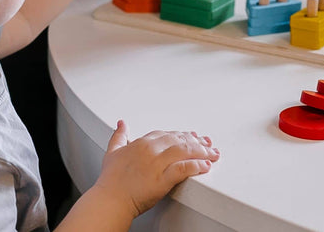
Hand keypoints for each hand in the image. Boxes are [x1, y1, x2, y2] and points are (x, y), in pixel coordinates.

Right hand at [92, 121, 219, 219]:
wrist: (110, 200)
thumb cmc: (111, 180)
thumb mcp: (112, 152)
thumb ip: (118, 136)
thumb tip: (121, 124)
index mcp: (141, 143)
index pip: (167, 134)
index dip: (181, 134)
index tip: (191, 136)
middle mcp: (151, 150)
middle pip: (180, 140)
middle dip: (197, 141)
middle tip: (208, 144)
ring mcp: (157, 164)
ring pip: (185, 151)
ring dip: (202, 151)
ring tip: (213, 154)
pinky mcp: (162, 179)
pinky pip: (184, 169)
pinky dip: (197, 166)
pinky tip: (206, 166)